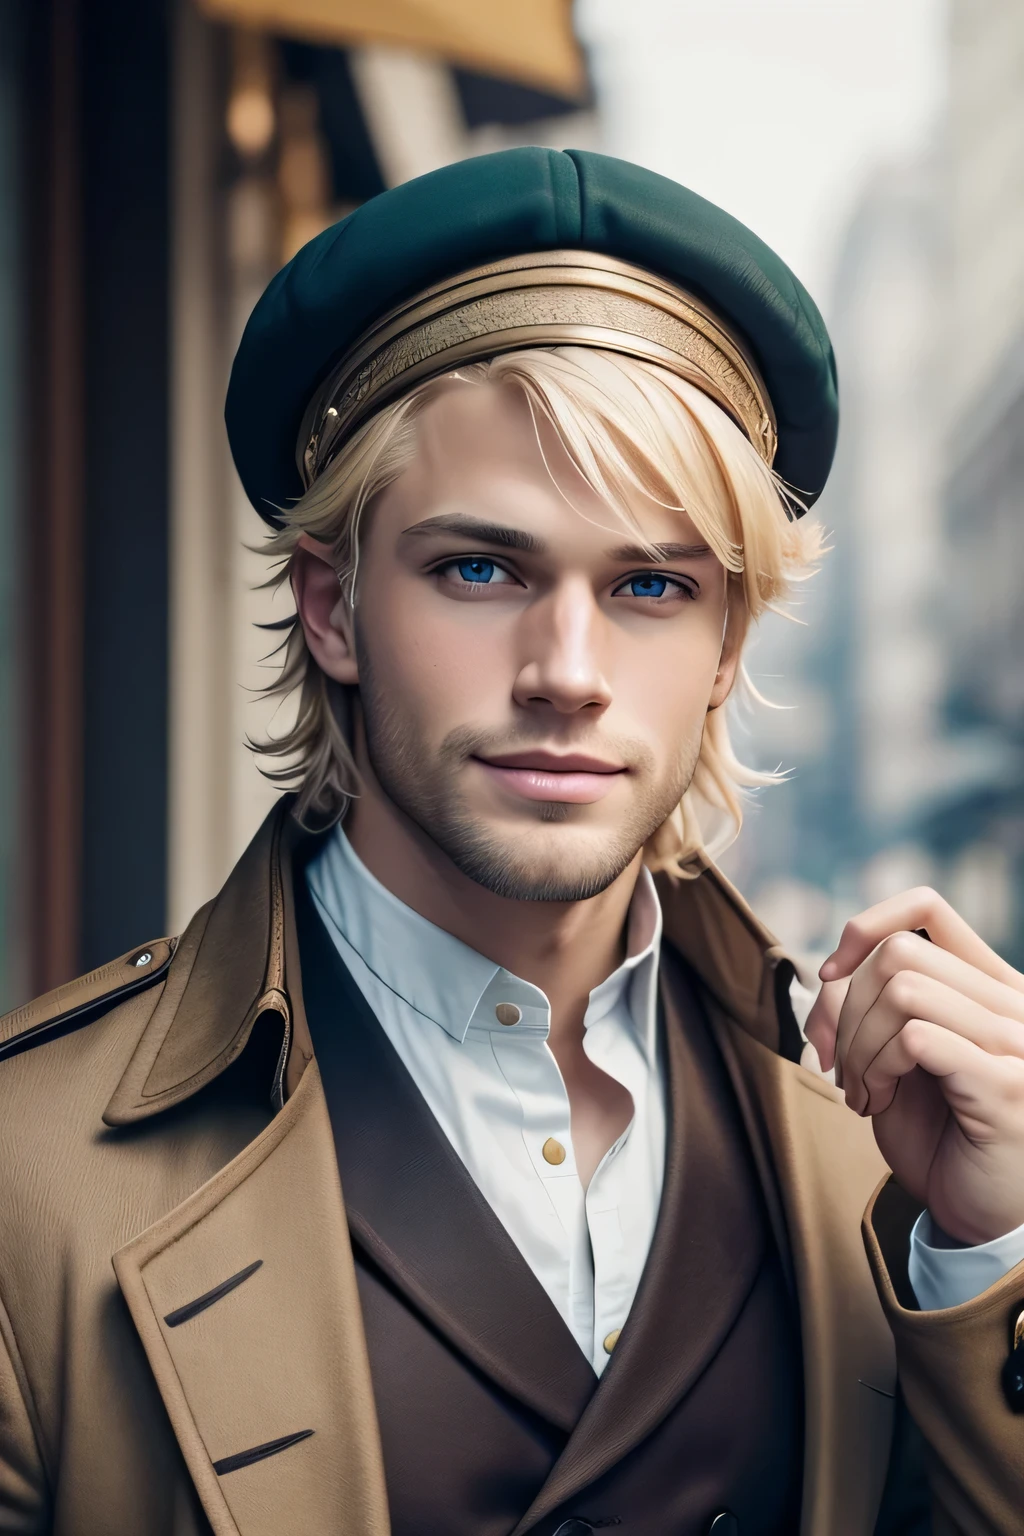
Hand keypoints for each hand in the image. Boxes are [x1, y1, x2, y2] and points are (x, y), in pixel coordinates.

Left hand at [804, 888, 1023, 1245]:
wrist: (988, 1222)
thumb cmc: (943, 1140)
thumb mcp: (896, 1060)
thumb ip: (873, 1008)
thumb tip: (829, 974)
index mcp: (990, 986)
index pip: (927, 906)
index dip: (864, 927)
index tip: (831, 978)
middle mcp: (1012, 1004)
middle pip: (898, 951)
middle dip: (846, 1007)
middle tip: (838, 1064)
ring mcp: (1015, 1041)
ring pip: (902, 990)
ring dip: (857, 1044)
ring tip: (860, 1090)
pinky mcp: (1005, 1085)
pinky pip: (916, 1038)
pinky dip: (875, 1068)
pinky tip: (873, 1104)